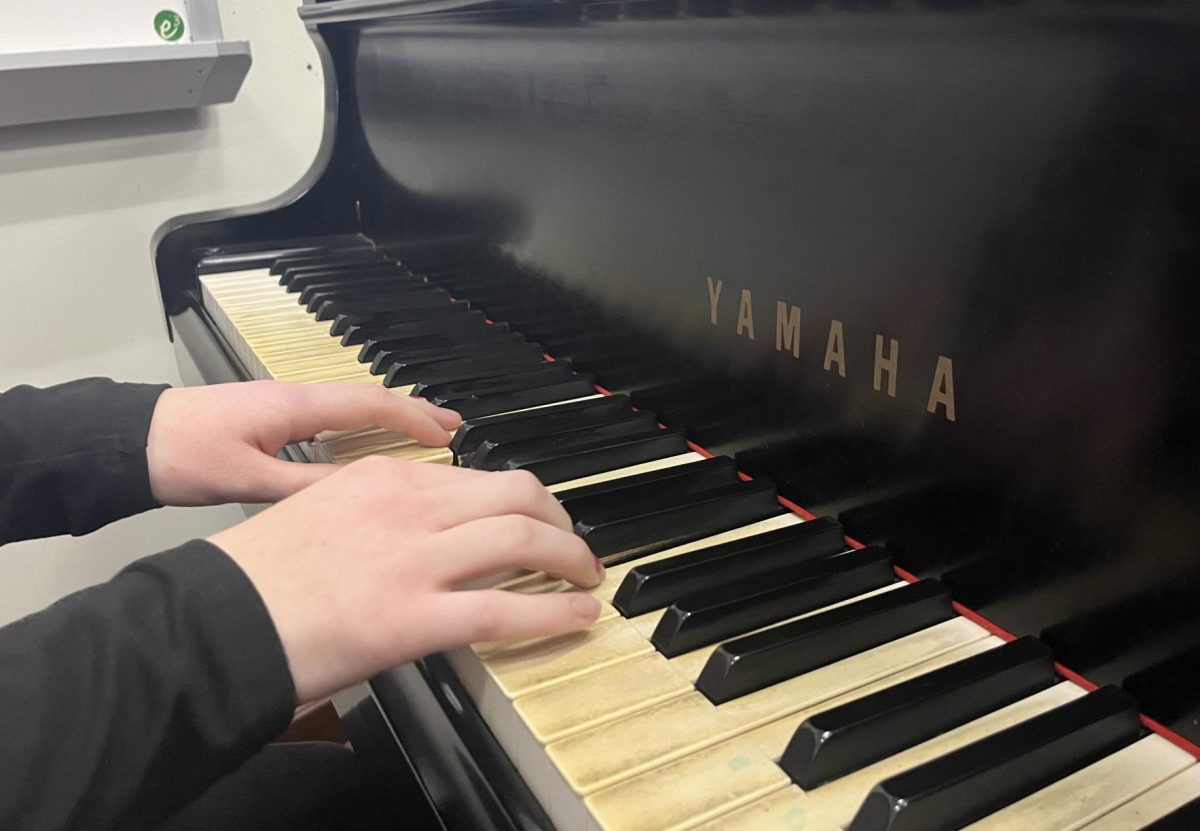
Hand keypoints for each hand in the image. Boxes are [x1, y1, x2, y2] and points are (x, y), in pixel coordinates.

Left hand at [146, 381, 461, 505]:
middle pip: (368, 399)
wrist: (132, 441)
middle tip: (455, 427)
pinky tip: (371, 447)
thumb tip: (357, 495)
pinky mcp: (271, 421)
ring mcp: (283, 407)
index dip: (414, 419)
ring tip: (426, 435)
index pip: (369, 404)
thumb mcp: (245, 480)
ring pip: (352, 407)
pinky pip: (333, 418)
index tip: (448, 435)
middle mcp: (294, 398)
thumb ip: (302, 487)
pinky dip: (364, 427)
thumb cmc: (182, 455)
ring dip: (392, 418)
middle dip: (414, 412)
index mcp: (294, 405)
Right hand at [209, 458, 603, 702]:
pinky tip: (576, 615)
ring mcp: (415, 560)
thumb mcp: (318, 514)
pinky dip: (554, 611)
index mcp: (382, 477)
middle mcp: (407, 507)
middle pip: (514, 494)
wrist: (214, 621)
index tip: (533, 514)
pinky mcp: (414, 617)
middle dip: (557, 517)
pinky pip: (506, 608)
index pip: (474, 476)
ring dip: (569, 557)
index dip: (518, 498)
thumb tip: (416, 535)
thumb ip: (374, 515)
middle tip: (572, 541)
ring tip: (585, 575)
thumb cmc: (254, 577)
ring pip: (522, 538)